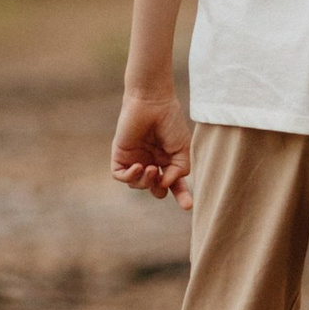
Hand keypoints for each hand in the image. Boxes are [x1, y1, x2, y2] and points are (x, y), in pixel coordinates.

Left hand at [112, 88, 192, 206]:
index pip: (173, 183)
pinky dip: (130, 176)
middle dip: (159, 189)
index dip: (181, 195)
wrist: (152, 102)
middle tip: (162, 180)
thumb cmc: (170, 121)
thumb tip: (166, 185)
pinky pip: (121, 176)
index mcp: (167, 159)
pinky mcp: (120, 155)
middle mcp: (151, 161)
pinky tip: (139, 166)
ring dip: (145, 182)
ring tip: (151, 168)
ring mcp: (135, 159)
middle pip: (154, 188)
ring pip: (137, 185)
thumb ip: (180, 170)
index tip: (188, 206)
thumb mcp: (183, 147)